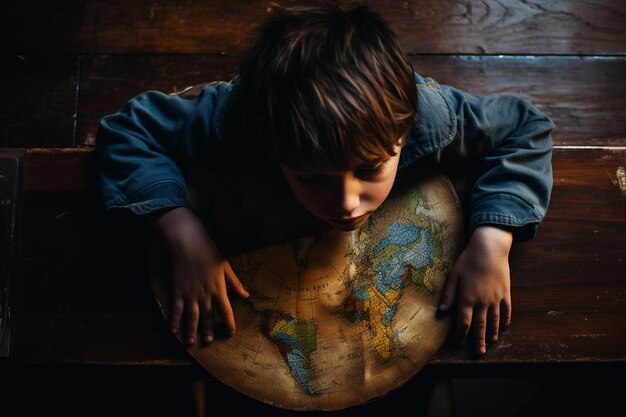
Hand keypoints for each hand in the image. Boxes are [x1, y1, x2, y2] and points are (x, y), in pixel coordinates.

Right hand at [151, 207, 248, 345]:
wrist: (188, 242)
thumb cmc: (209, 252)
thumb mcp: (226, 266)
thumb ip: (235, 283)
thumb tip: (246, 295)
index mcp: (218, 288)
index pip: (226, 310)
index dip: (228, 322)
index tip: (231, 331)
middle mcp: (204, 294)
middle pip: (207, 316)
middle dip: (208, 330)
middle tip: (209, 341)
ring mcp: (190, 294)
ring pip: (191, 316)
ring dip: (191, 330)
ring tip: (191, 342)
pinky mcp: (177, 290)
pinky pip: (175, 309)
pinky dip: (173, 320)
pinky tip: (172, 330)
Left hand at [438, 226, 512, 354]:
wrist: (490, 249)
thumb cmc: (468, 260)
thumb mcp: (453, 275)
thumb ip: (448, 294)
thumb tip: (441, 310)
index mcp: (467, 298)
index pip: (464, 322)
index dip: (462, 334)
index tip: (459, 343)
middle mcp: (482, 302)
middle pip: (480, 326)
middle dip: (478, 340)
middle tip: (478, 353)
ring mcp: (496, 298)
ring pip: (494, 321)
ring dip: (492, 333)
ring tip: (490, 343)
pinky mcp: (505, 293)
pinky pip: (507, 310)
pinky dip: (505, 320)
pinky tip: (504, 327)